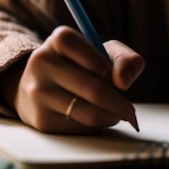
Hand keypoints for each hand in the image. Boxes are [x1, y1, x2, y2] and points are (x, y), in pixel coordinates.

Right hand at [12, 26, 143, 133]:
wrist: (40, 88)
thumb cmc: (81, 67)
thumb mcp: (103, 52)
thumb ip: (124, 59)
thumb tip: (123, 82)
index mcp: (57, 41)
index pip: (72, 43)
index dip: (95, 58)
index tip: (106, 70)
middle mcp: (42, 64)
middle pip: (93, 88)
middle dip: (119, 103)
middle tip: (129, 109)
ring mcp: (39, 93)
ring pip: (89, 113)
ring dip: (111, 116)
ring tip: (115, 113)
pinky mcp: (42, 119)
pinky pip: (80, 128)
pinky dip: (96, 126)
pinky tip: (95, 117)